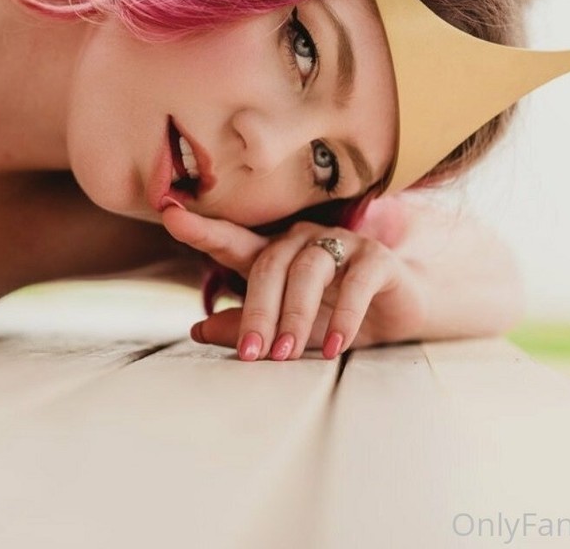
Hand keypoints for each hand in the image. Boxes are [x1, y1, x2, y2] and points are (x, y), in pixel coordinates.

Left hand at [161, 205, 426, 360]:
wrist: (398, 314)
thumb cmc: (333, 316)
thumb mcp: (287, 329)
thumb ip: (246, 327)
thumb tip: (197, 330)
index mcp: (275, 254)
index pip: (233, 240)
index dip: (203, 228)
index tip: (171, 215)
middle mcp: (303, 241)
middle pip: (269, 265)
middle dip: (257, 312)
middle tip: (251, 354)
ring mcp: (340, 244)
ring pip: (308, 270)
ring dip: (295, 315)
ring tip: (287, 353)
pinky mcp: (376, 258)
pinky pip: (356, 281)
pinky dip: (343, 316)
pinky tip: (333, 346)